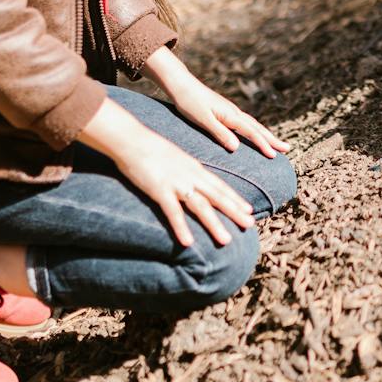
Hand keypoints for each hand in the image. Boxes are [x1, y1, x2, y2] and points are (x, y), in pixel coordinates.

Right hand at [116, 127, 256, 247]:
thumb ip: (186, 171)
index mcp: (194, 168)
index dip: (235, 198)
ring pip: (200, 206)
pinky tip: (188, 243)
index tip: (249, 210)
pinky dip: (181, 227)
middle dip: (234, 211)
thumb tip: (192, 182)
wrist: (131, 139)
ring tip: (226, 240)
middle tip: (250, 224)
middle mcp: (190, 176)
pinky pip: (172, 212)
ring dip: (214, 224)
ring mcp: (176, 183)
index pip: (219, 186)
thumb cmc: (150, 148)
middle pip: (217, 196)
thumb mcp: (175, 158)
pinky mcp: (159, 190)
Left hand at [161, 70, 290, 158]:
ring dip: (266, 135)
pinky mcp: (226, 110)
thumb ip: (220, 133)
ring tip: (277, 143)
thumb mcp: (203, 120)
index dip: (263, 145)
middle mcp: (235, 112)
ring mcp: (231, 110)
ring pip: (253, 124)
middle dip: (272, 139)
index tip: (274, 156)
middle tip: (287, 149)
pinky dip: (255, 130)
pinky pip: (246, 123)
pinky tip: (255, 133)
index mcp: (231, 115)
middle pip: (258, 128)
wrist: (182, 84)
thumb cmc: (190, 103)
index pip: (251, 133)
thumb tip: (237, 148)